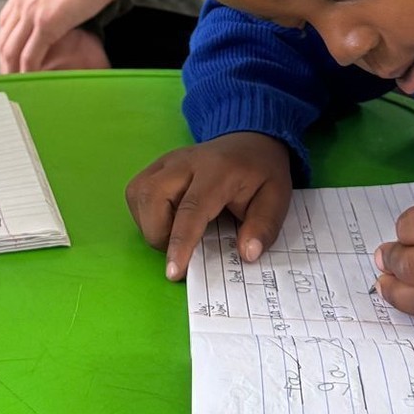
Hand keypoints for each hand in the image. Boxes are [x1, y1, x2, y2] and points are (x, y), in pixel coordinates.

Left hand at [0, 0, 135, 71]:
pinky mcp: (46, 25)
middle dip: (5, 57)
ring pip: (12, 48)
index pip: (7, 17)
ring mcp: (32, 11)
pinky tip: (31, 81)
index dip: (8, 37)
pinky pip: (30, 54)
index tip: (13, 51)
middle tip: (11, 73)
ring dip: (12, 68)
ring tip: (17, 84)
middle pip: (5, 35)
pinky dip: (28, 71)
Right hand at [126, 132, 292, 280]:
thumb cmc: (261, 172)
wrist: (249, 139)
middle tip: (184, 248)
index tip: (174, 273)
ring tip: (176, 232)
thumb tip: (246, 254)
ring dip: (150, 224)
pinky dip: (145, 214)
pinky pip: (137, 192)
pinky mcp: (156, 165)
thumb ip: (264, 226)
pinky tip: (168, 218)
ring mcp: (166, 160)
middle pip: (152, 197)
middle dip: (159, 234)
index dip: (180, 242)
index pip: (191, 208)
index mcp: (217, 171)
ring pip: (139, 194)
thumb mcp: (277, 198)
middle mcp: (184, 162)